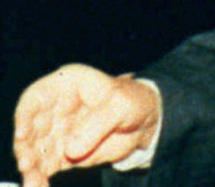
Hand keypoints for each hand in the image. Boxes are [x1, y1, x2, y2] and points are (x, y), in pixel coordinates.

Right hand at [14, 64, 160, 186]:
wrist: (145, 122)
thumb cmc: (133, 101)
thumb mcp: (121, 105)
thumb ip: (97, 123)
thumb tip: (71, 149)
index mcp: (67, 85)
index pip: (35, 97)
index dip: (24, 115)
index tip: (23, 135)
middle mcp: (55, 109)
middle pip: (28, 128)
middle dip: (25, 148)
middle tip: (28, 165)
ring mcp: (56, 133)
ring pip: (33, 151)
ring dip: (31, 168)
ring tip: (35, 183)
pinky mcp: (61, 154)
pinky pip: (44, 168)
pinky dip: (40, 178)